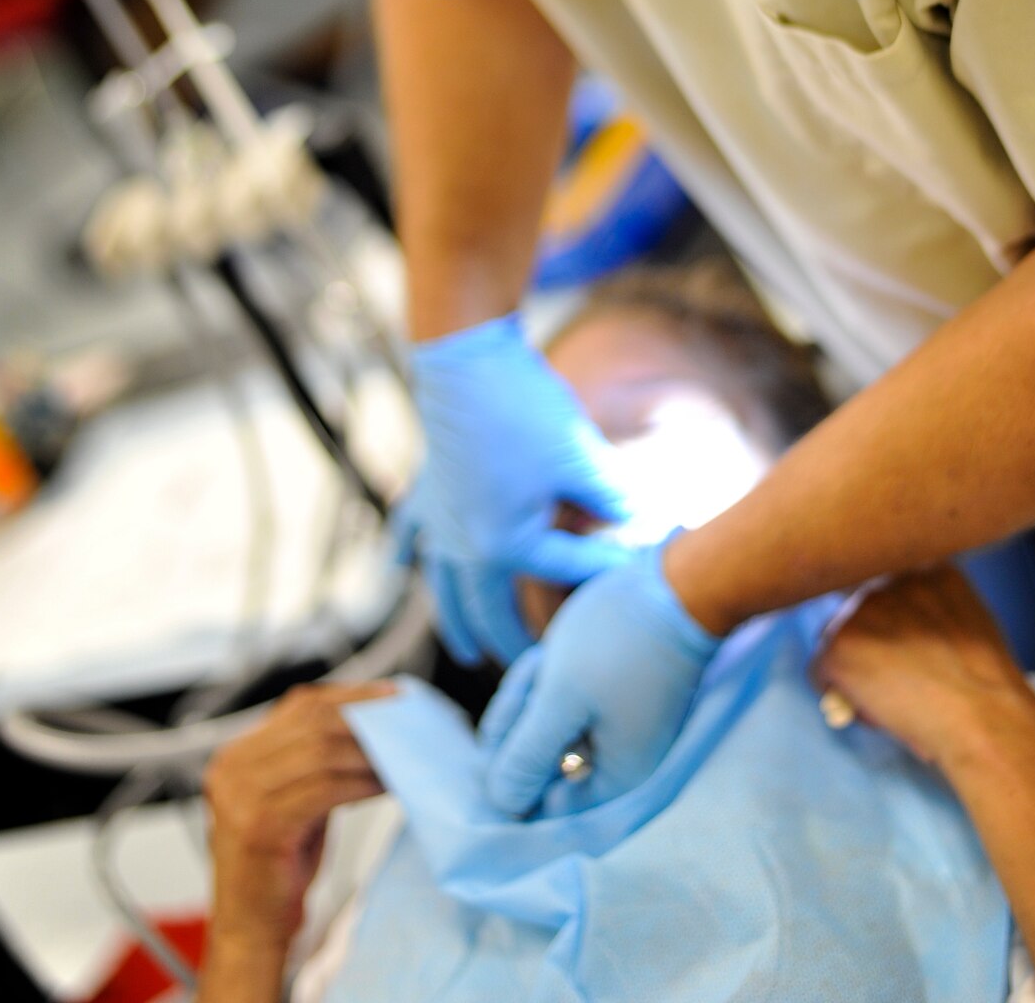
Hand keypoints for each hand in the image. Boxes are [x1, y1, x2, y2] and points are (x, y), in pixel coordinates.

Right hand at [203, 681, 391, 952]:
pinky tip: (386, 785)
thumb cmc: (278, 867)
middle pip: (313, 722)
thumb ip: (316, 760)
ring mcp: (241, 795)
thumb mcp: (294, 799)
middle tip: (404, 723)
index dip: (350, 696)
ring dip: (370, 753)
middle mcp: (232, 767)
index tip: (390, 696)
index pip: (300, 704)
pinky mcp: (261, 824)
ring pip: (322, 751)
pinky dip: (362, 782)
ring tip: (401, 757)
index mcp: (236, 754)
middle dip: (365, 720)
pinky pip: (326, 788)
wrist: (250, 931)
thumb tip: (370, 723)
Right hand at [402, 313, 631, 664]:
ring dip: (456, 621)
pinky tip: (397, 574)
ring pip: (443, 588)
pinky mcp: (424, 489)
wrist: (466, 359)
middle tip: (534, 675)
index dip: (603, 566)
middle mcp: (460, 545)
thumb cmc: (525, 409)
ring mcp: (436, 520)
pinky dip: (402, 557)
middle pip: (489, 609)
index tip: (634, 571)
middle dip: (513, 641)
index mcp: (502, 545)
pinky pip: (408, 534)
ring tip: (467, 652)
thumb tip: (637, 521)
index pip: (562, 570)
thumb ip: (610, 498)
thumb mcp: (581, 456)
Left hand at [480, 542, 717, 814]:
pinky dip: (548, 680)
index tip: (513, 722)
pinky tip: (551, 652)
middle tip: (537, 676)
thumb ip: (527, 756)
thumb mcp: (561, 697)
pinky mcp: (611, 699)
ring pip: (543, 729)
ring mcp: (616, 730)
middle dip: (522, 720)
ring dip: (532, 695)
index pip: (543, 807)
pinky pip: (561, 704)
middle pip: (538, 765)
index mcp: (615, 780)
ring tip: (547, 658)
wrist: (679, 584)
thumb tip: (502, 805)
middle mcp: (618, 764)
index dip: (511, 773)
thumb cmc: (620, 640)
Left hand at [812, 567, 1030, 767]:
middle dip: (869, 643)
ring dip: (854, 665)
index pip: (891, 588)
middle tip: (891, 679)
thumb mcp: (971, 630)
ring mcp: (860, 610)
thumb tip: (902, 643)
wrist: (984, 717)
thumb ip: (935, 619)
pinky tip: (870, 708)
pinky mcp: (838, 644)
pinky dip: (835, 691)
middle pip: (859, 610)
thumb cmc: (989, 691)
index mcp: (929, 571)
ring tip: (891, 699)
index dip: (893, 624)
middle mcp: (889, 581)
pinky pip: (820, 671)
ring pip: (838, 639)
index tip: (898, 648)